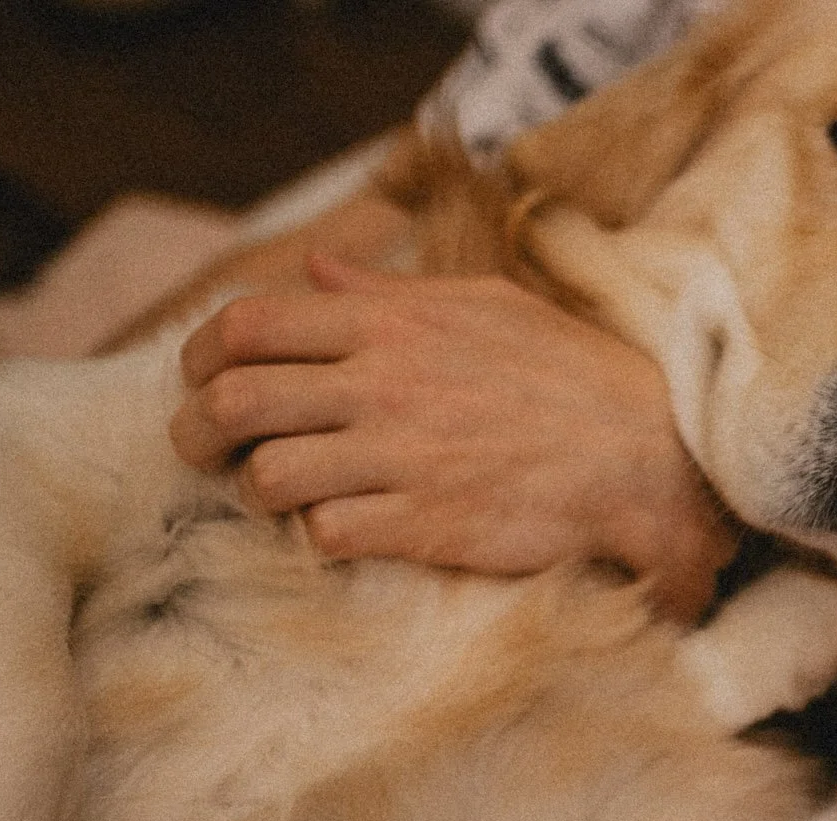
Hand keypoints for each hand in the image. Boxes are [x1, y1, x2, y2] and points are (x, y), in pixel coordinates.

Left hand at [170, 254, 736, 620]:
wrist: (640, 454)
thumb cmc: (567, 375)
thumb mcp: (482, 305)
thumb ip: (386, 293)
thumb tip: (314, 270)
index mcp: (388, 326)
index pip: (245, 326)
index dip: (198, 356)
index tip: (198, 380)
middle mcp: (381, 387)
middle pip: (232, 403)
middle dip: (195, 432)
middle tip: (203, 450)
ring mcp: (399, 460)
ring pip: (266, 477)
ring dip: (256, 490)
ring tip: (275, 494)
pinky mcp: (422, 525)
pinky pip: (326, 533)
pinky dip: (320, 534)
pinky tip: (343, 526)